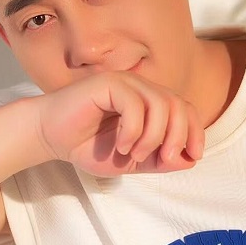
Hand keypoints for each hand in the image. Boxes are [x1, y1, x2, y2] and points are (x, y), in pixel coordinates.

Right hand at [32, 72, 204, 176]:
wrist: (50, 137)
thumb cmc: (87, 147)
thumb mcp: (131, 161)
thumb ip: (159, 160)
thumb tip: (190, 160)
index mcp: (150, 103)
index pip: (186, 110)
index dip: (195, 132)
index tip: (194, 156)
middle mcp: (141, 88)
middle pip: (178, 105)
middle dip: (177, 136)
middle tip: (162, 159)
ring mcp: (125, 83)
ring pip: (159, 104)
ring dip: (153, 136)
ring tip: (134, 154)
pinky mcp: (108, 83)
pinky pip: (134, 105)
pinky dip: (133, 130)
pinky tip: (120, 144)